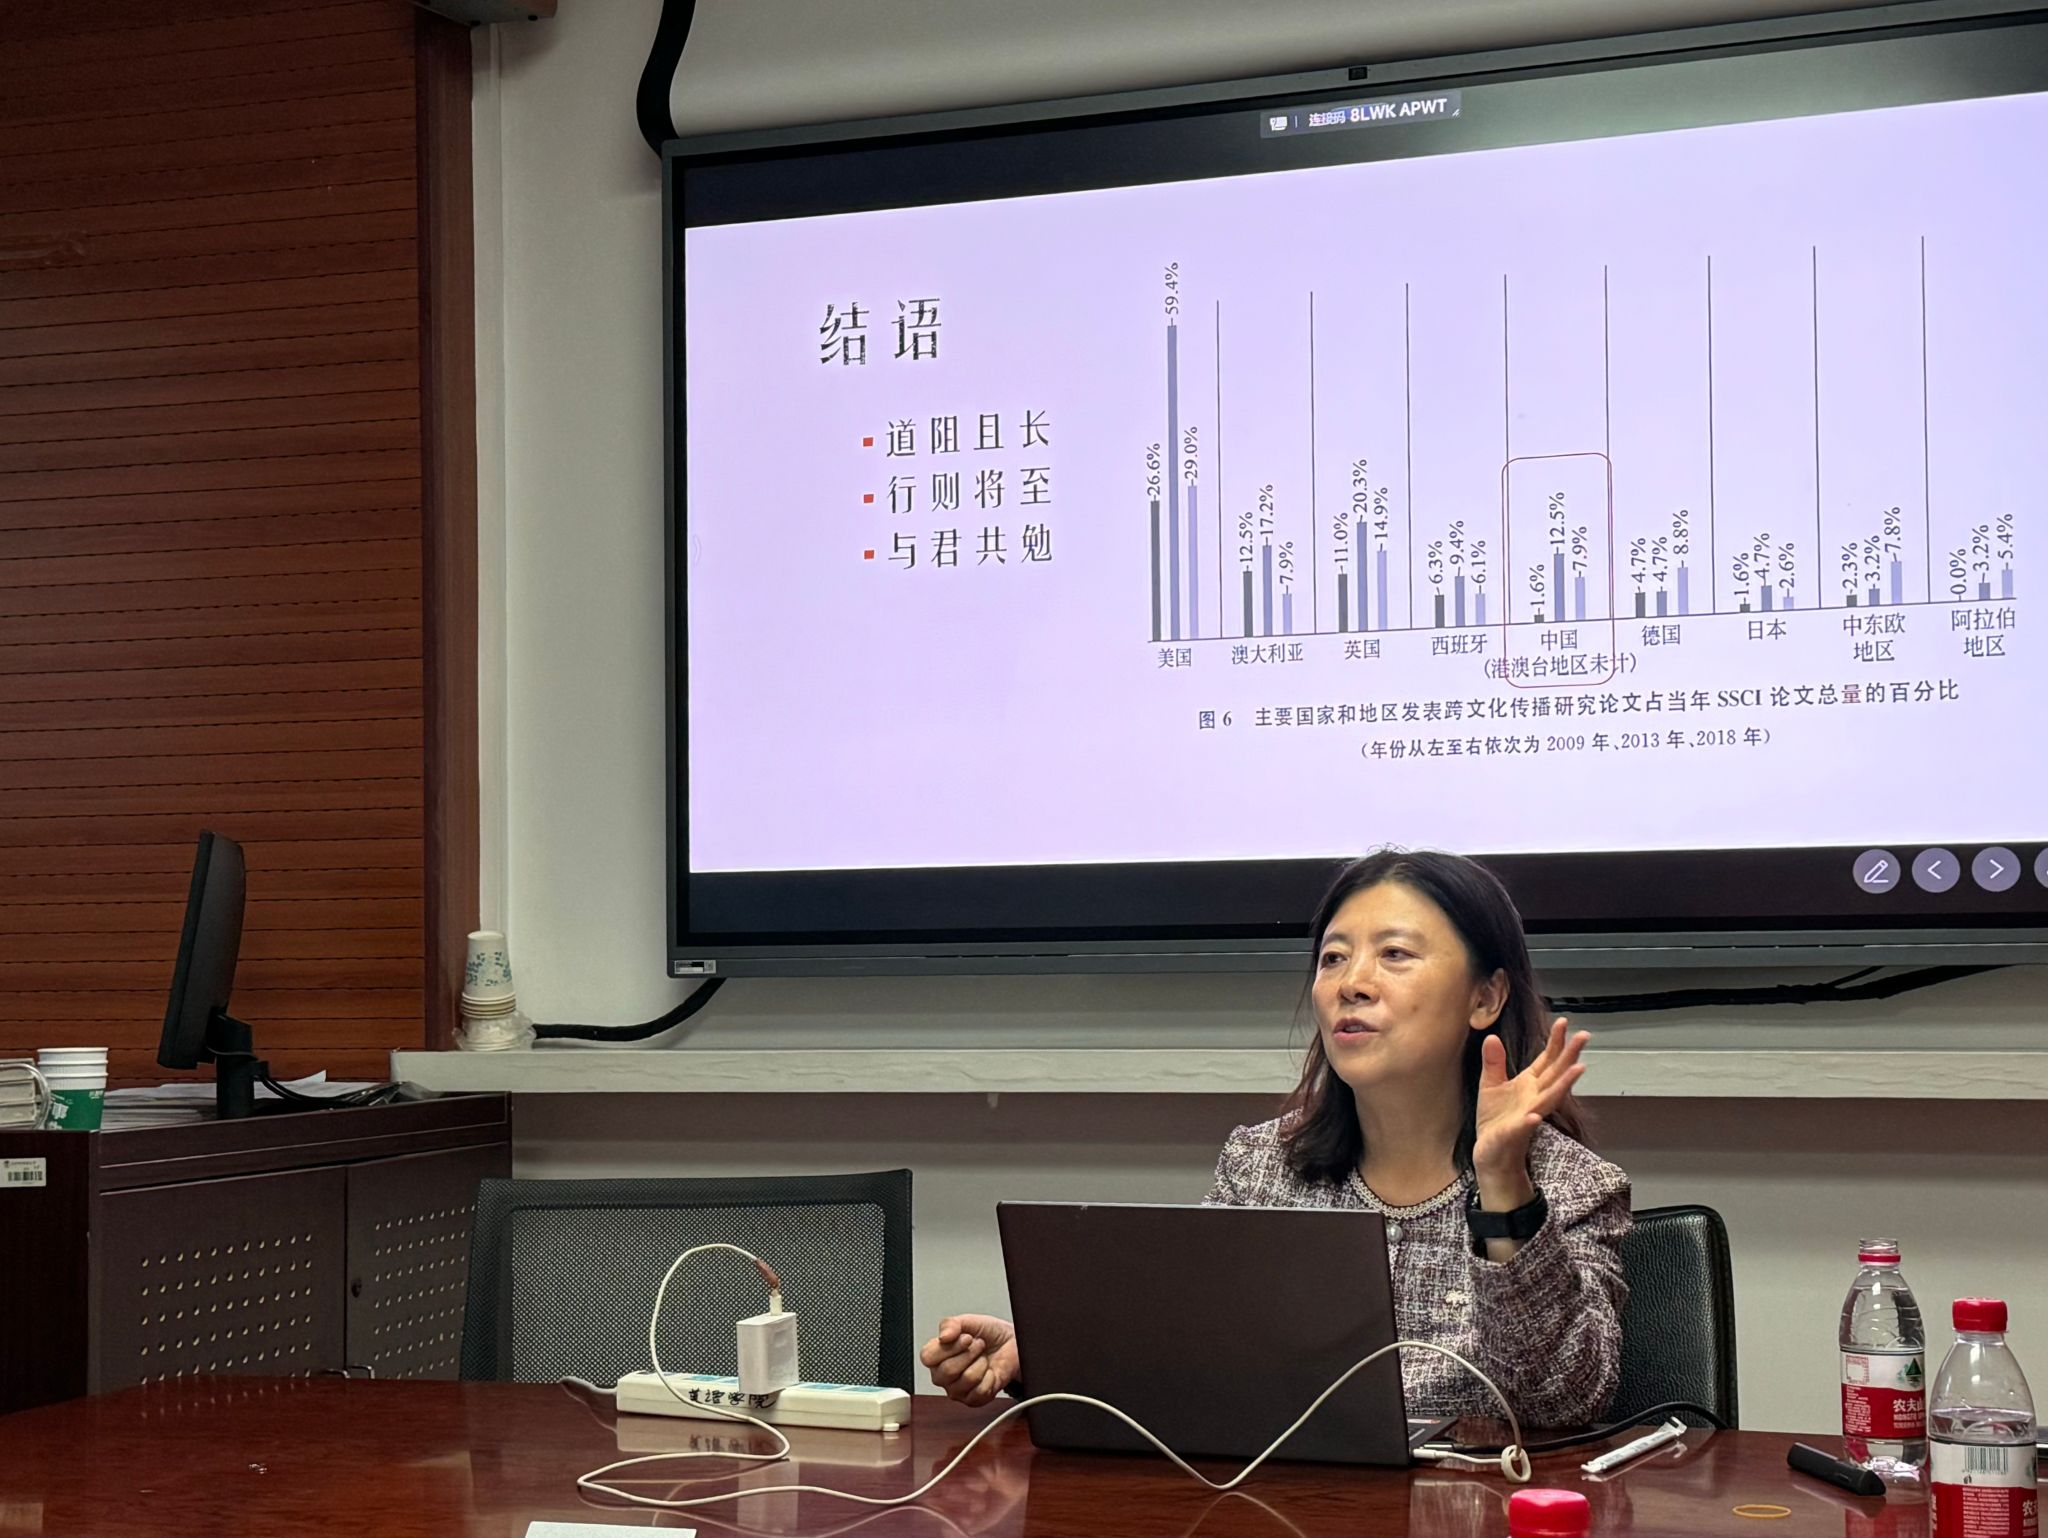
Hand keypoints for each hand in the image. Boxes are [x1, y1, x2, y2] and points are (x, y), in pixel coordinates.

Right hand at [919, 1314, 1019, 1406]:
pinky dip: (990, 1377)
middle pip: (947, 1370)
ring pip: (966, 1380)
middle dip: (969, 1353)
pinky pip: (980, 1391)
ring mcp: (957, 1389)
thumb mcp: (970, 1321)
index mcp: (937, 1355)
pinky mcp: (973, 1400)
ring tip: (984, 1357)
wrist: (1012, 1344)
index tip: (965, 1337)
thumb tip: (943, 1336)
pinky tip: (989, 1371)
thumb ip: (951, 1324)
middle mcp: (943, 1375)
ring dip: (981, 1364)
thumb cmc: (989, 1334)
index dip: (948, 1347)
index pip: (928, 1357)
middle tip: (978, 1345)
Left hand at [1472, 1018, 1588, 1189]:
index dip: (1555, 1041)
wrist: (1490, 1153)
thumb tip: (1491, 1037)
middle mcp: (1535, 1098)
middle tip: (1584, 1036)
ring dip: (1563, 1084)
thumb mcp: (1490, 1085)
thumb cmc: (1495, 1120)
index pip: (1547, 1060)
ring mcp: (1528, 1116)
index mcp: (1529, 1084)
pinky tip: (1534, 1116)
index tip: (1563, 1022)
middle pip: (1556, 1073)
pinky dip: (1529, 1121)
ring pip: (1549, 1098)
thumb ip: (1494, 1062)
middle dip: (1570, 1055)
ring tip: (1578, 1070)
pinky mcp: (1515, 1134)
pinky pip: (1523, 1127)